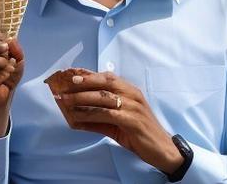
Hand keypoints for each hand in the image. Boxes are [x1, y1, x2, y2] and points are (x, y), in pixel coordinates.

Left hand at [51, 69, 183, 173]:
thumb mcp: (118, 123)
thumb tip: (76, 116)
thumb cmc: (139, 134)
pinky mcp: (132, 120)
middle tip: (63, 88)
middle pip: (104, 83)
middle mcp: (133, 95)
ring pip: (103, 97)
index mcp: (131, 91)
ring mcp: (133, 107)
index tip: (71, 76)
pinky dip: (90, 114)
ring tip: (65, 101)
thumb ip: (99, 117)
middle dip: (82, 84)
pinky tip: (78, 116)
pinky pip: (107, 114)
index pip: (108, 77)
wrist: (163, 150)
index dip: (89, 75)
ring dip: (81, 98)